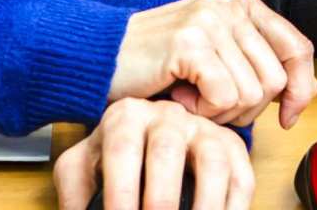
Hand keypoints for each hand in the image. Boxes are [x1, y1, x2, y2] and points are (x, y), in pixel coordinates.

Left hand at [54, 99, 253, 209]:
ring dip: (204, 205)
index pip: (122, 149)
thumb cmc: (111, 158)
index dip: (120, 191)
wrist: (148, 131)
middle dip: (161, 198)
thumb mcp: (83, 167)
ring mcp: (203, 129)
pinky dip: (234, 208)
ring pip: (212, 159)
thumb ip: (75, 191)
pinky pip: (241, 175)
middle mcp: (167, 116)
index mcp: (126, 117)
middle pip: (167, 150)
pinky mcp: (231, 146)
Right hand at [109, 0, 316, 127]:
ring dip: (222, 113)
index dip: (300, 89)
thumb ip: (263, 67)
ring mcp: (211, 18)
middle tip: (210, 101)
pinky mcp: (191, 41)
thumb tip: (309, 92)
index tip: (286, 116)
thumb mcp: (221, 59)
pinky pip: (225, 98)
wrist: (104, 57)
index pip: (298, 48)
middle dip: (248, 109)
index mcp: (243, 1)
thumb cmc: (161, 64)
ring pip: (253, 94)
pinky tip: (181, 97)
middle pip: (276, 80)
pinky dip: (203, 112)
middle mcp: (231, 3)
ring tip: (192, 95)